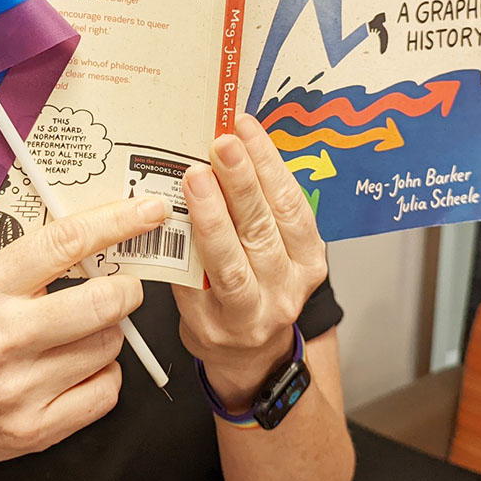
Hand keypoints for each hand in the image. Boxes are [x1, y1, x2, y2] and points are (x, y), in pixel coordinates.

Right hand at [0, 196, 166, 480]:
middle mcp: (0, 339)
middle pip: (102, 302)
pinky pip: (106, 390)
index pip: (64, 243)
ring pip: (109, 346)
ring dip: (109, 333)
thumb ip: (25, 262)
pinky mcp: (35, 429)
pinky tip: (79, 367)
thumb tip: (95, 230)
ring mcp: (18, 389)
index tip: (149, 212)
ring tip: (82, 331)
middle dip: (125, 289)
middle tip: (121, 286)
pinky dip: (104, 374)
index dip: (116, 222)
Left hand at [173, 114, 327, 410]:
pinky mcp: (211, 326)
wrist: (248, 353)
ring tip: (196, 176)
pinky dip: (186, 252)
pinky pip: (196, 285)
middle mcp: (286, 287)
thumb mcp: (276, 247)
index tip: (246, 126)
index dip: (269, 163)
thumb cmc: (258, 284)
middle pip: (263, 229)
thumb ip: (260, 206)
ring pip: (232, 261)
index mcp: (308, 259)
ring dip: (213, 215)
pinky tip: (172, 220)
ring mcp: (250, 312)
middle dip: (242, 182)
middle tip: (222, 144)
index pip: (292, 204)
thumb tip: (233, 141)